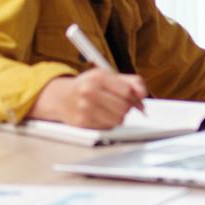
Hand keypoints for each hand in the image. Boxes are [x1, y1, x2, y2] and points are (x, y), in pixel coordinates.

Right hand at [33, 70, 149, 128]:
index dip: (135, 97)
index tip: (135, 98)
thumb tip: (143, 94)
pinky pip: (108, 127)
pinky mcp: (82, 122)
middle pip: (124, 107)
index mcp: (98, 76)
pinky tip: (101, 115)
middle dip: (127, 107)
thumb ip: (131, 82)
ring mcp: (84, 108)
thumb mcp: (109, 76)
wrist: (61, 97)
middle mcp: (89, 91)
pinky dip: (108, 123)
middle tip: (120, 103)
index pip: (127, 91)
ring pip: (118, 119)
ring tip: (110, 109)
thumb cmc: (88, 85)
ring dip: (118, 116)